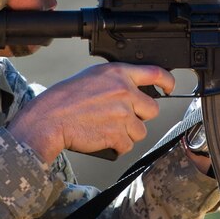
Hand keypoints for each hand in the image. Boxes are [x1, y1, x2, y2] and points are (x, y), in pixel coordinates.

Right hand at [7, 63, 174, 163]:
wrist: (49, 119)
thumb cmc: (65, 99)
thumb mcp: (93, 77)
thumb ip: (116, 82)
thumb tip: (133, 92)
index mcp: (118, 74)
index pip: (155, 72)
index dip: (168, 81)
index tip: (170, 88)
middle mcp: (124, 91)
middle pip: (152, 109)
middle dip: (140, 116)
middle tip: (122, 118)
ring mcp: (123, 114)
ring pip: (140, 131)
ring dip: (127, 134)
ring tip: (106, 128)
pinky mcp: (118, 134)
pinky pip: (128, 145)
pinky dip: (117, 146)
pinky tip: (103, 138)